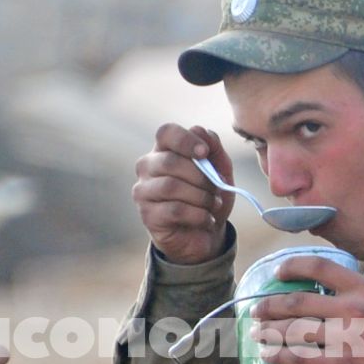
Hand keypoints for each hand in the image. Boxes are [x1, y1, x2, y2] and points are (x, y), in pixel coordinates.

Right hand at [131, 123, 234, 264]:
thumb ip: (213, 148)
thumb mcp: (220, 170)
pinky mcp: (148, 215)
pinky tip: (207, 219)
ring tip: (213, 205)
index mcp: (164, 150)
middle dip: (201, 176)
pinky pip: (174, 210)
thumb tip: (199, 130)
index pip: (166, 133)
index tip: (205, 153)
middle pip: (170, 161)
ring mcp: (144, 191)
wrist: (205, 233)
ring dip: (201, 197)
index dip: (186, 140)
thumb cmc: (208, 196)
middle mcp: (148, 167)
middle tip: (216, 189)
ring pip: (171, 186)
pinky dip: (198, 215)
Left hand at [252, 258, 363, 363]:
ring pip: (293, 330)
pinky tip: (267, 356)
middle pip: (298, 301)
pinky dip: (278, 357)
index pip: (320, 267)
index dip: (293, 266)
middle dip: (270, 305)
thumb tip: (331, 290)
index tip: (278, 272)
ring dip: (269, 332)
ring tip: (257, 333)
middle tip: (257, 310)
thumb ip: (361, 296)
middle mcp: (352, 309)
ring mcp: (344, 337)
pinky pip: (299, 358)